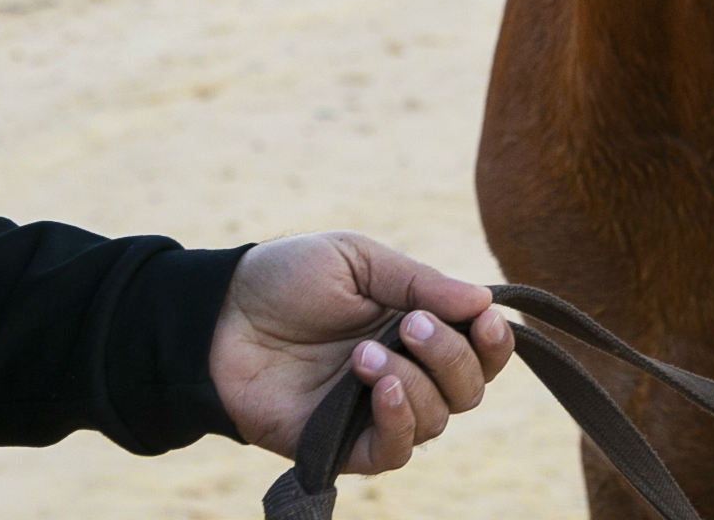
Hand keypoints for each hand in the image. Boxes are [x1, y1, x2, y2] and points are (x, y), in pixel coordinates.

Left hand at [210, 231, 514, 474]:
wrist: (218, 314)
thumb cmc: (286, 278)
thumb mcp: (356, 260)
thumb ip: (419, 280)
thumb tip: (483, 301)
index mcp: (417, 327)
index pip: (481, 350)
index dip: (494, 341)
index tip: (484, 318)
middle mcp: (407, 373)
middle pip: (469, 389)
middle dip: (451, 355)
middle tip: (410, 324)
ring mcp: (375, 411)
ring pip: (437, 420)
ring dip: (415, 383)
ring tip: (365, 353)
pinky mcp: (343, 444)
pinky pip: (394, 453)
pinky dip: (398, 423)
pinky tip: (378, 388)